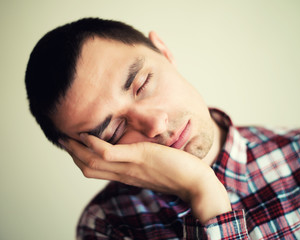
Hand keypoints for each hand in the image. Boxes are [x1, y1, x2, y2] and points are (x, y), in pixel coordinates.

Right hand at [60, 134, 230, 222]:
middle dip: (71, 153)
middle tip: (62, 138)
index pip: (94, 170)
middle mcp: (123, 173)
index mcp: (125, 175)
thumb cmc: (177, 173)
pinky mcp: (140, 158)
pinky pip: (109, 154)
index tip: (72, 145)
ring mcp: (130, 166)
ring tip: (68, 134)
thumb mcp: (152, 167)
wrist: (196, 182)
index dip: (79, 158)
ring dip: (76, 148)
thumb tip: (135, 151)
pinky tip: (87, 134)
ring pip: (92, 161)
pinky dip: (94, 144)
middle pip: (87, 167)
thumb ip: (139, 162)